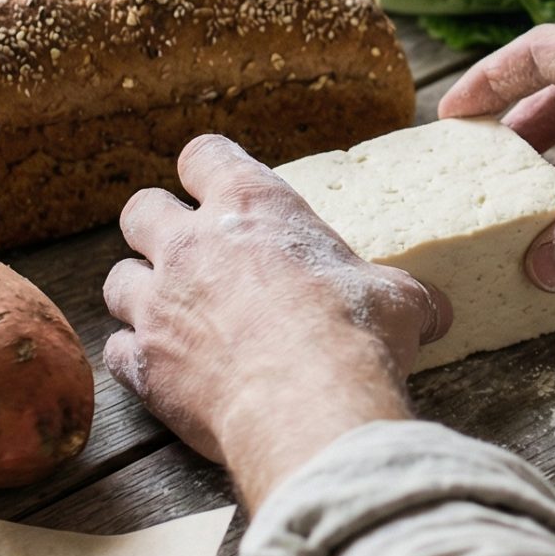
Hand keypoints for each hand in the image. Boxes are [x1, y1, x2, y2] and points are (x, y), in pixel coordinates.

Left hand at [103, 134, 452, 507]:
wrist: (308, 401)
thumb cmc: (355, 332)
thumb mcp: (400, 299)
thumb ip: (406, 295)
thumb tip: (439, 312)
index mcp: (253, 206)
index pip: (203, 154)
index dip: (207, 166)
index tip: (217, 184)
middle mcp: (192, 244)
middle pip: (140, 209)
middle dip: (156, 225)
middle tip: (186, 250)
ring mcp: (158, 303)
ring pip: (115, 278)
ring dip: (138, 290)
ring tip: (167, 310)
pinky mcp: (143, 364)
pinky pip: (117, 351)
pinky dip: (136, 358)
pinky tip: (163, 370)